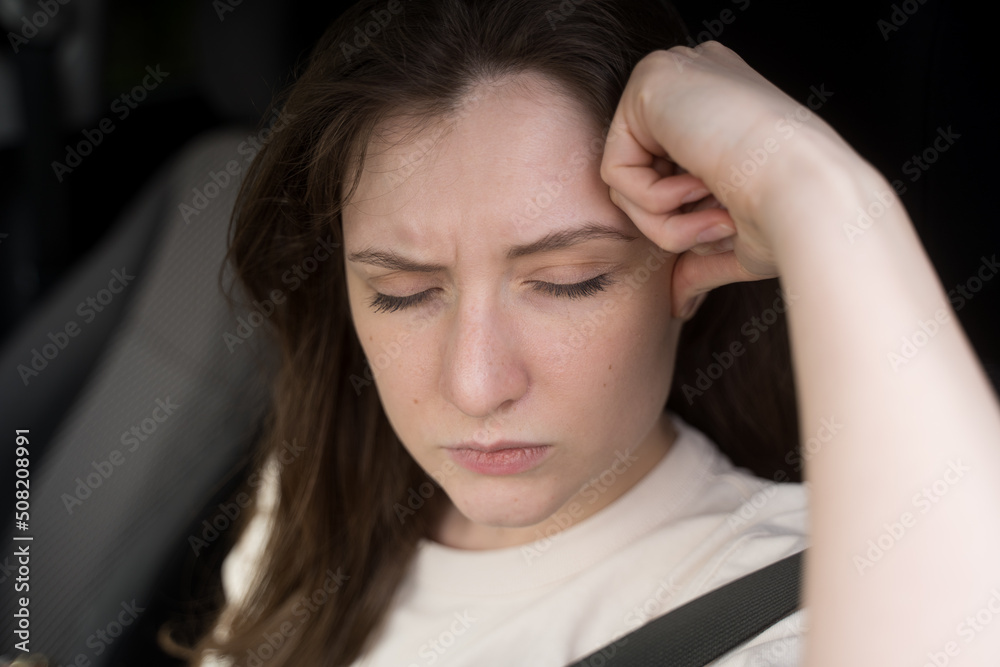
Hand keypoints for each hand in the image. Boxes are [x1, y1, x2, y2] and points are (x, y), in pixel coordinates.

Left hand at [600, 41, 847, 317]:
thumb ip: (695, 256)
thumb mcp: (737, 239)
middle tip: (722, 226)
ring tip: (717, 213)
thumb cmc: (792, 219)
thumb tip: (674, 305)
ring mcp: (674, 73)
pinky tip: (700, 187)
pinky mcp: (649, 82)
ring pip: (625, 177)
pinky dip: (652, 202)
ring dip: (665, 219)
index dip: (688, 219)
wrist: (813, 197)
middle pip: (641, 176)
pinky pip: (614, 169)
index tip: (730, 225)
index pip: (667, 175)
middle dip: (672, 223)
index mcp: (721, 105)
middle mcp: (697, 79)